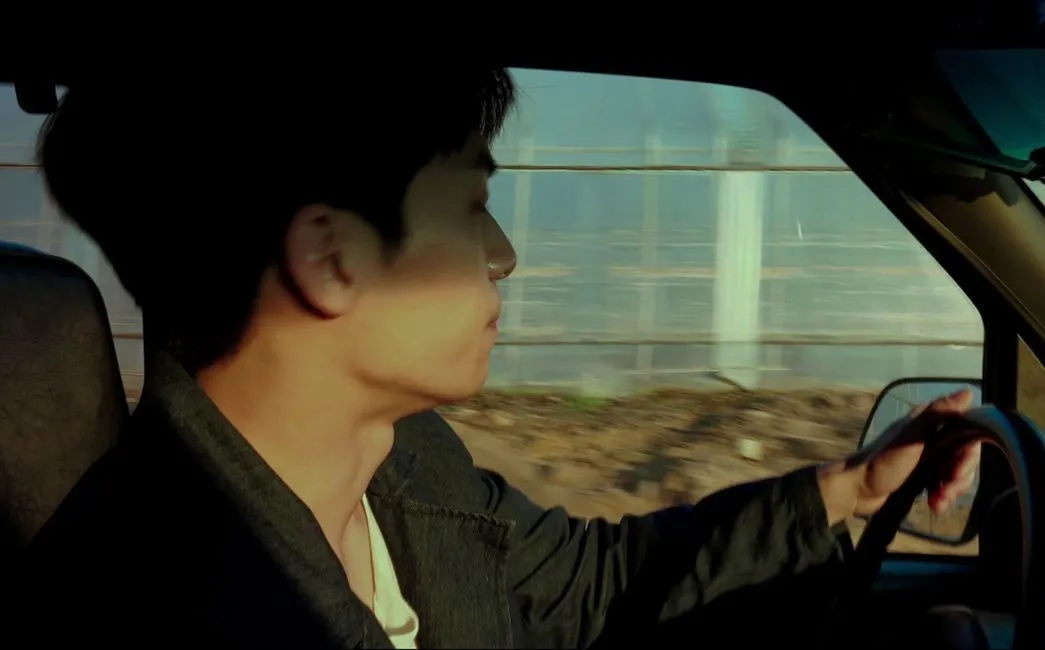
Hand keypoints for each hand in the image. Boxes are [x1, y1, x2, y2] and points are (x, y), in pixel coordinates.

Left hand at [817, 389, 981, 525]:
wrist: (856, 490)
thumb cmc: (881, 461)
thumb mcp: (910, 436)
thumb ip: (937, 414)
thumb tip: (967, 393)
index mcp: (928, 423)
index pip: (967, 431)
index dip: (969, 453)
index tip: (957, 468)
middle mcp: (930, 437)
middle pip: (965, 455)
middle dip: (961, 476)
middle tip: (948, 488)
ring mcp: (928, 458)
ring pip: (957, 473)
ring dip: (953, 489)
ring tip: (939, 500)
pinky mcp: (924, 477)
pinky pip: (946, 486)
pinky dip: (944, 497)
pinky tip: (935, 505)